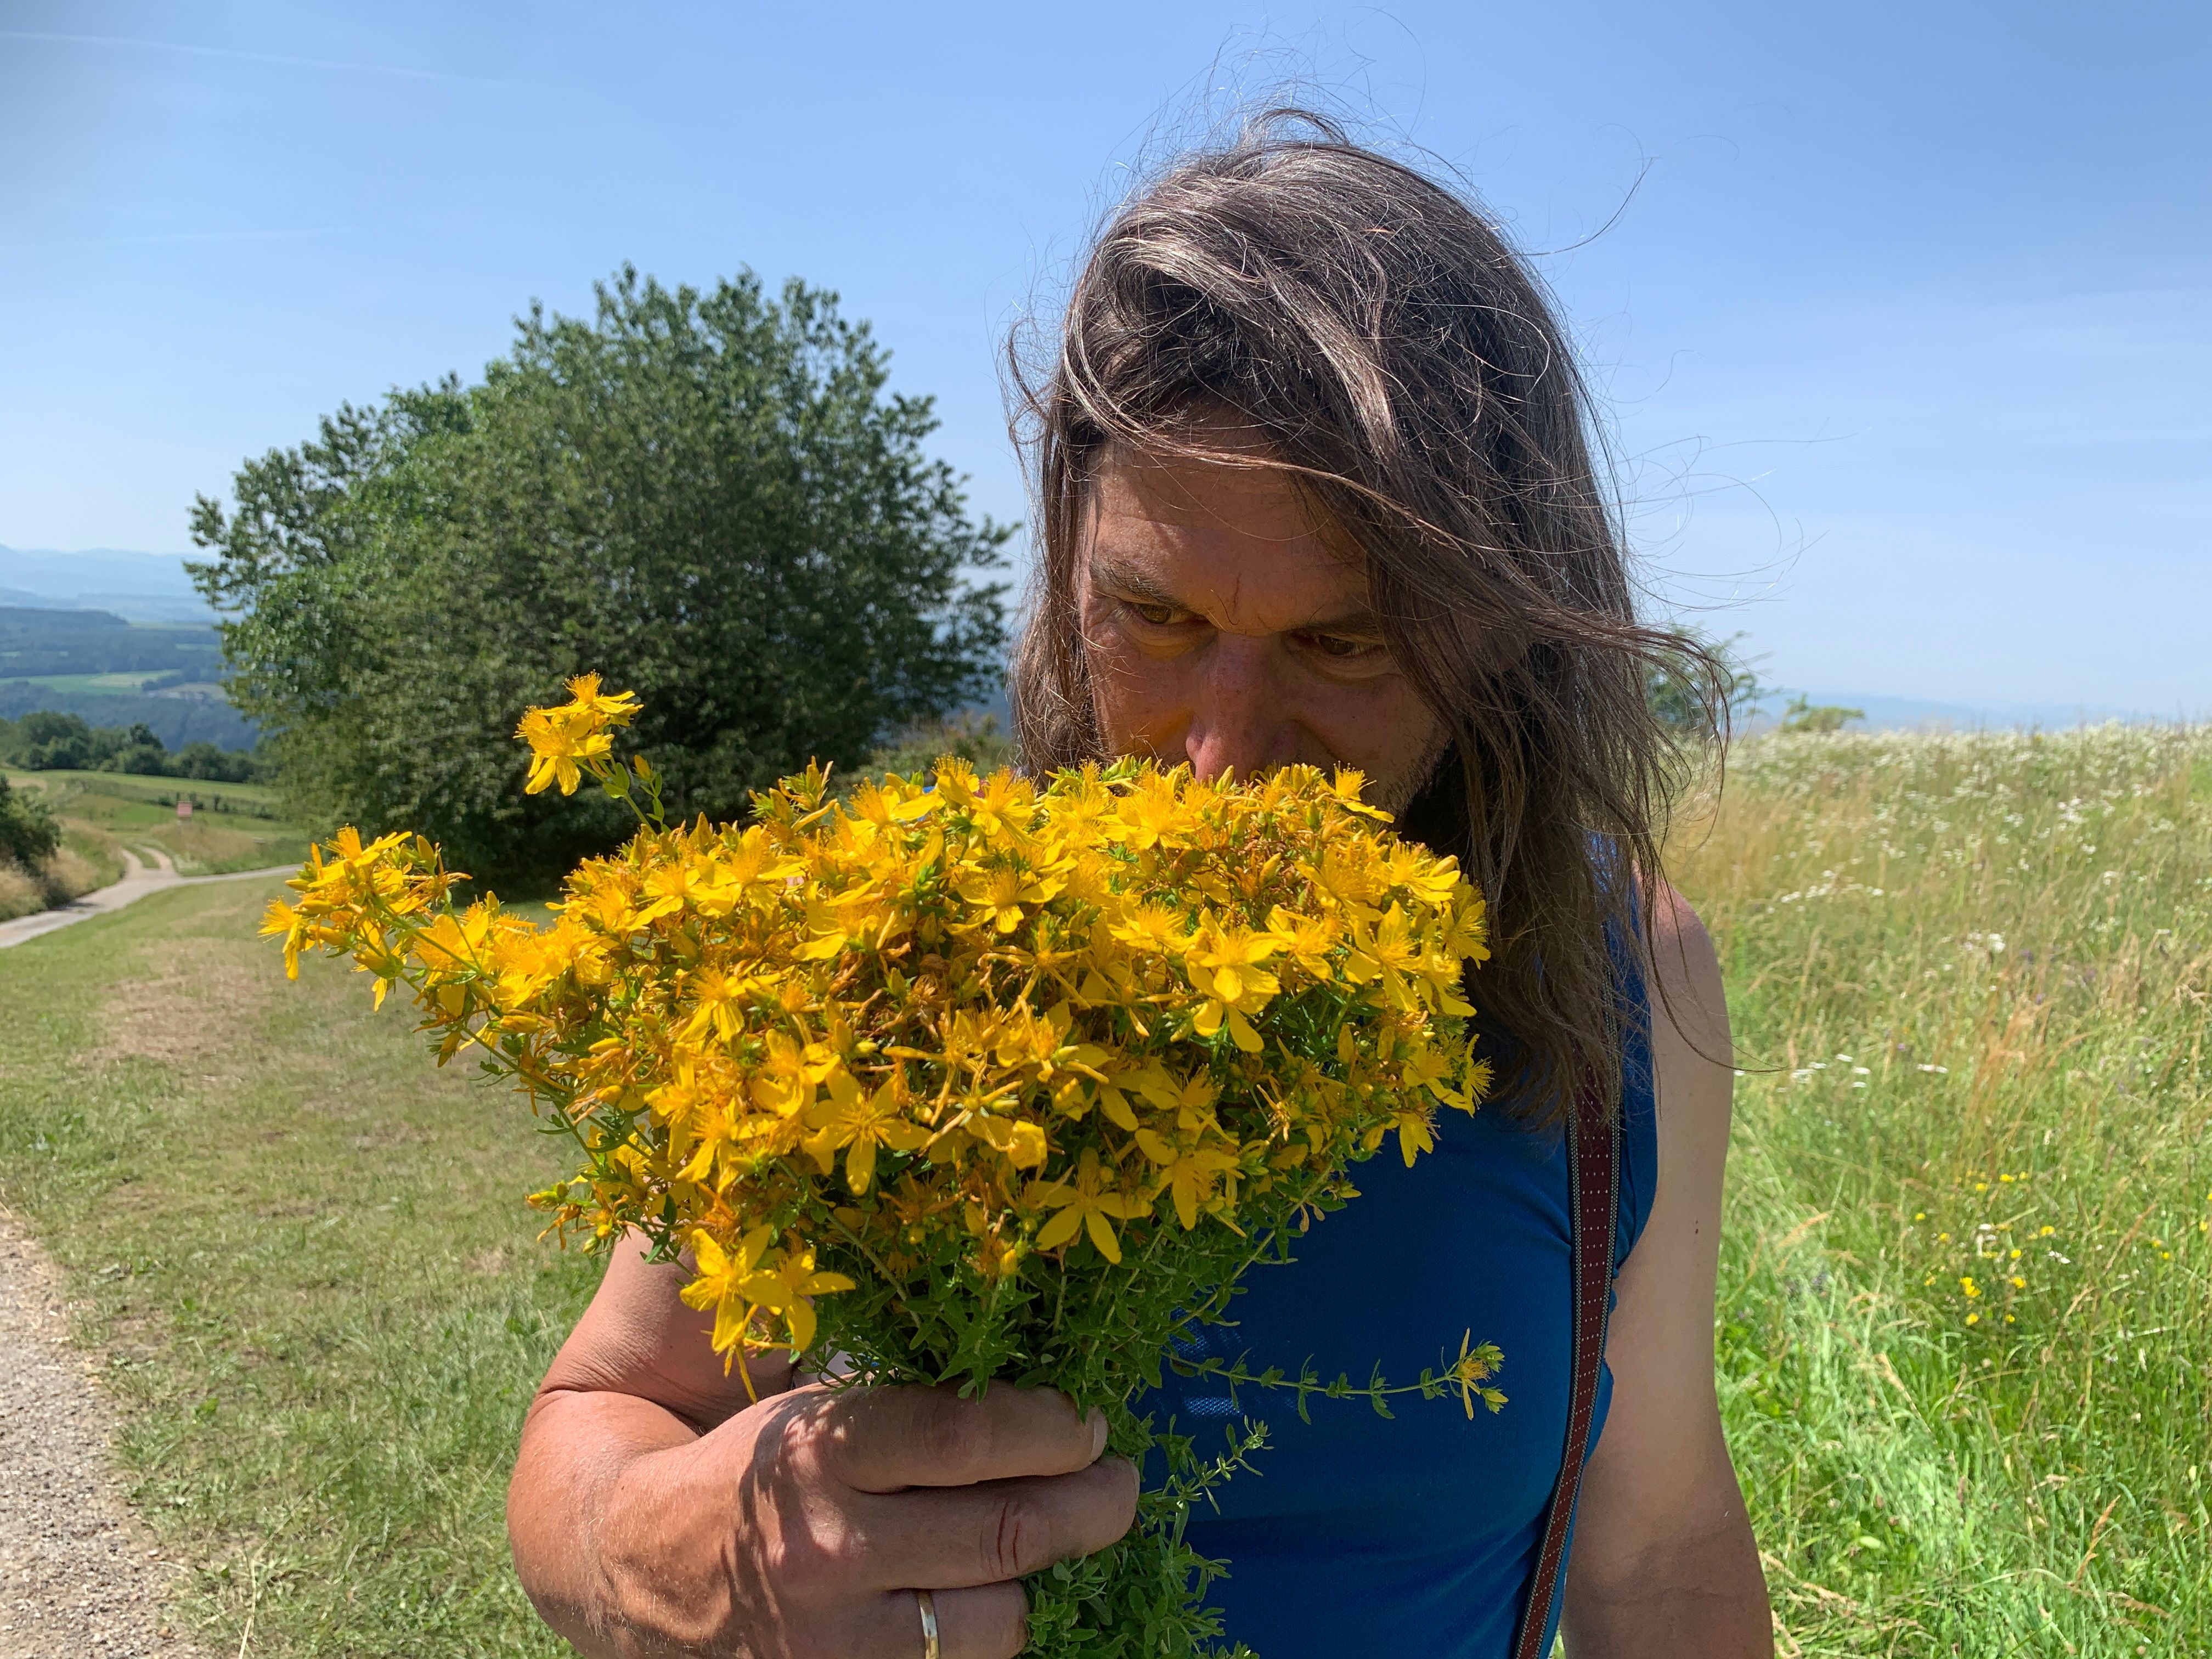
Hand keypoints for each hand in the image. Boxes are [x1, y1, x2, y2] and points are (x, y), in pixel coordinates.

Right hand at [591, 1380, 1138, 1658]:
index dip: (1055, 1428)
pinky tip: (987, 1604)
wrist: (632, 1567)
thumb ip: (916, 1415)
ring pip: (998, 1621)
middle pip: (1008, 1533)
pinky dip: (985, 1639)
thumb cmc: (749, 1473)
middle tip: (1119, 1483)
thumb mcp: (813, 1415)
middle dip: (1092, 1504)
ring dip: (1034, 1582)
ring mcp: (833, 1642)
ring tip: (1035, 1548)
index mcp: (819, 1452)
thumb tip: (1052, 1419)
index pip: (971, 1436)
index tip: (1089, 1424)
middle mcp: (829, 1550)